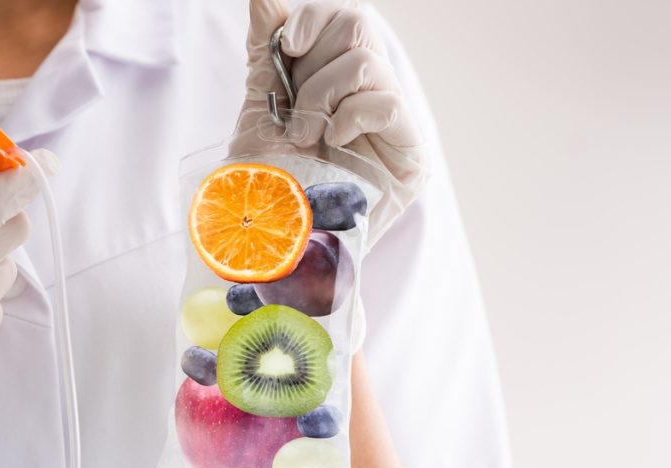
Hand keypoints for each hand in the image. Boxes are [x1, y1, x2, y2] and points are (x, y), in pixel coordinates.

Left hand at [243, 0, 424, 245]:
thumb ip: (265, 51)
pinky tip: (334, 143)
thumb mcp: (259, 107)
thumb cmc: (265, 182)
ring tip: (305, 136)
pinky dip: (352, 117)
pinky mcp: (411, 156)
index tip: (287, 45)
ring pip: (367, 63)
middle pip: (358, 27)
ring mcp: (392, 124)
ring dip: (322, 97)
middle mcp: (369, 94)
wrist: (272, 242)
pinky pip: (388, 104)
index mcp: (336, 78)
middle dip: (312, 64)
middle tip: (294, 110)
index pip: (344, 17)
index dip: (314, 17)